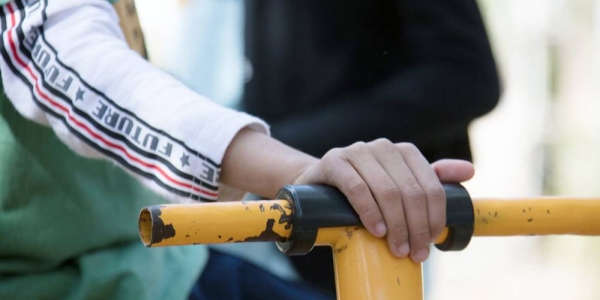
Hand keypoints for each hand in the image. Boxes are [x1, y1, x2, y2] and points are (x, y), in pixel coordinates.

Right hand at [291, 139, 473, 261]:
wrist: (318, 184)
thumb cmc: (363, 188)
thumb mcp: (399, 184)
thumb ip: (431, 179)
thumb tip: (470, 171)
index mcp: (405, 152)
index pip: (431, 187)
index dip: (434, 218)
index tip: (430, 243)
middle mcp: (384, 147)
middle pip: (411, 191)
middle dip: (415, 227)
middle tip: (413, 253)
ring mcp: (358, 152)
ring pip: (387, 191)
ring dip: (396, 225)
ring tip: (397, 248)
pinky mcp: (335, 162)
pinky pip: (357, 188)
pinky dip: (370, 213)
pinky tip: (376, 231)